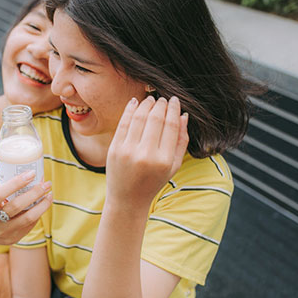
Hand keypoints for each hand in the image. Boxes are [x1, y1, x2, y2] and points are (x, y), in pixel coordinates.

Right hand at [0, 172, 52, 245]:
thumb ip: (0, 181)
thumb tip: (16, 162)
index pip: (0, 193)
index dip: (16, 183)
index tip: (31, 173)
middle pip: (17, 206)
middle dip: (35, 193)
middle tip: (46, 184)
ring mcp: (3, 232)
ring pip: (28, 218)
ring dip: (42, 205)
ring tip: (49, 194)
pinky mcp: (13, 239)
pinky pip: (30, 225)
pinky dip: (38, 213)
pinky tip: (43, 205)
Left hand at [106, 96, 188, 212]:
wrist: (127, 198)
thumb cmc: (153, 181)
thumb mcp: (173, 166)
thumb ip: (181, 141)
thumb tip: (183, 115)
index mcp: (163, 160)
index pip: (170, 125)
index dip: (173, 109)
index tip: (174, 100)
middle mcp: (146, 155)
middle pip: (155, 118)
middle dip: (160, 104)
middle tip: (162, 98)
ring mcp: (128, 151)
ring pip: (139, 117)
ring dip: (146, 104)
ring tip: (151, 100)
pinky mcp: (114, 149)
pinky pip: (123, 123)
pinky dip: (130, 109)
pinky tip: (135, 102)